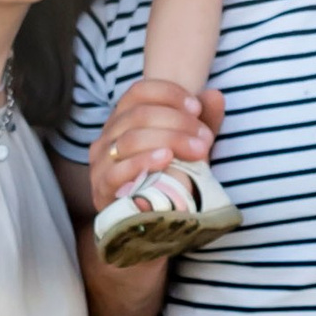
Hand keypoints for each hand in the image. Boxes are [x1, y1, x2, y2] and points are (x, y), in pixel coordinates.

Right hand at [88, 80, 222, 212]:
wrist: (154, 223)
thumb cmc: (173, 177)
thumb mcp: (192, 145)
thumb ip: (204, 121)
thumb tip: (215, 95)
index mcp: (125, 118)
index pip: (139, 92)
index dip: (169, 94)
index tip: (197, 107)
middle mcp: (108, 135)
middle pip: (138, 114)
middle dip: (178, 122)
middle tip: (205, 139)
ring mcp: (100, 161)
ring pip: (130, 138)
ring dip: (169, 140)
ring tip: (197, 150)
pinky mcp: (100, 188)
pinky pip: (117, 170)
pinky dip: (143, 162)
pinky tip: (166, 159)